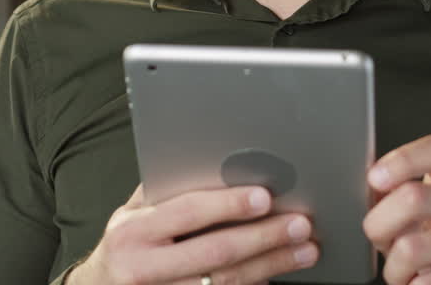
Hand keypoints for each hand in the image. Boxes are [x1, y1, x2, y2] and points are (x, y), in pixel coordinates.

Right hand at [69, 185, 318, 284]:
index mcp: (133, 230)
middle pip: (215, 252)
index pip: (188, 212)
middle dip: (264, 237)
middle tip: (300, 224)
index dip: (228, 204)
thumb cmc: (126, 244)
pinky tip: (276, 274)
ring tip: (304, 250)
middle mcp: (143, 267)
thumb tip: (213, 159)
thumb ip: (165, 189)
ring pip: (226, 283)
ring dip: (271, 265)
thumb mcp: (131, 213)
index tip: (264, 197)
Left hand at [363, 135, 430, 284]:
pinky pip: (421, 284)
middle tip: (381, 238)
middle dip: (379, 223)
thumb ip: (393, 190)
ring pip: (409, 248)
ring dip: (393, 267)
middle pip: (414, 197)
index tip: (375, 177)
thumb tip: (369, 185)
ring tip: (404, 267)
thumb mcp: (416, 208)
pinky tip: (419, 281)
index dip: (405, 158)